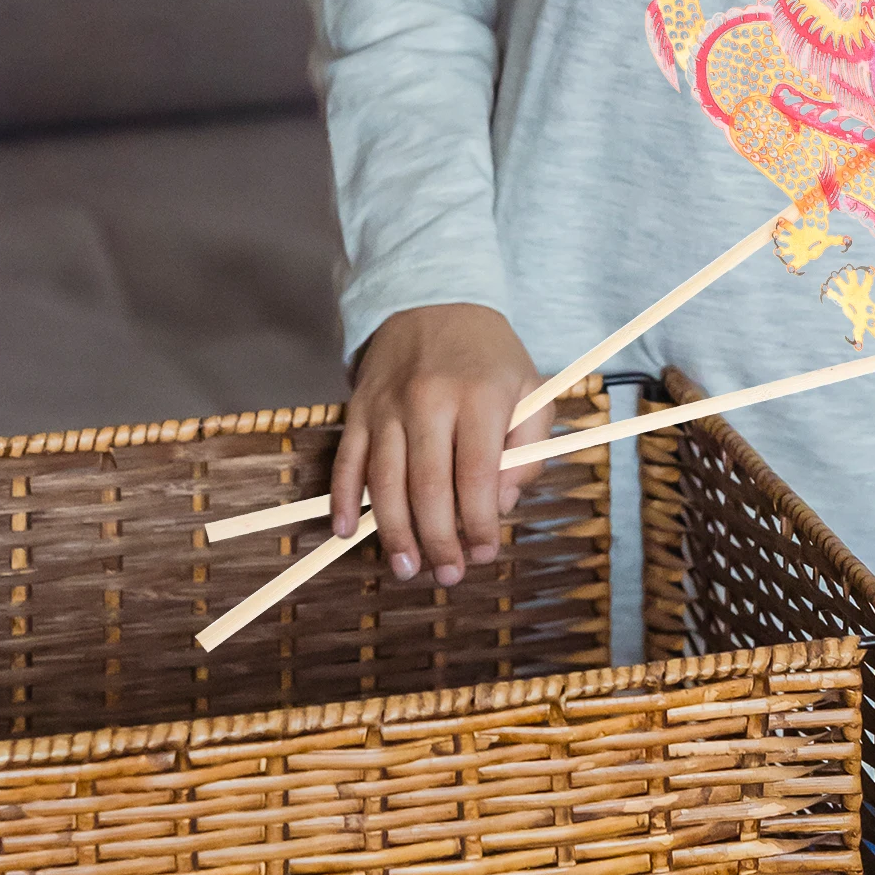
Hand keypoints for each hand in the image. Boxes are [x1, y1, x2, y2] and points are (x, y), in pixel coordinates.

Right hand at [331, 304, 552, 586]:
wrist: (435, 298)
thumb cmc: (491, 357)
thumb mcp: (532, 390)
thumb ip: (529, 449)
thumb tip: (501, 505)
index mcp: (480, 397)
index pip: (476, 476)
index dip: (479, 524)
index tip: (484, 553)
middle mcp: (429, 401)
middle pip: (428, 487)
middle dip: (439, 540)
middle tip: (448, 575)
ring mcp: (388, 405)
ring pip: (385, 481)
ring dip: (394, 532)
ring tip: (408, 567)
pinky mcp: (359, 408)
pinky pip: (346, 459)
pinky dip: (342, 498)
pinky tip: (346, 531)